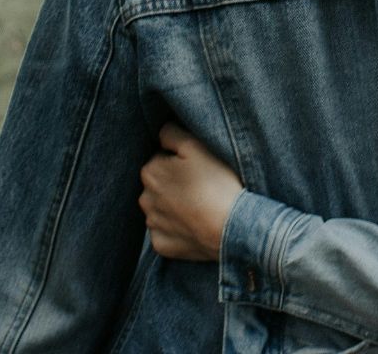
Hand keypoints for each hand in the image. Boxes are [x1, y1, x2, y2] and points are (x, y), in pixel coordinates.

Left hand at [139, 123, 243, 261]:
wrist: (232, 227)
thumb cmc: (216, 182)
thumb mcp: (196, 145)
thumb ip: (172, 133)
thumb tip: (162, 134)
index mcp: (150, 171)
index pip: (163, 159)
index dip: (182, 161)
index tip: (199, 168)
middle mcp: (145, 198)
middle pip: (161, 184)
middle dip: (176, 183)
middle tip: (202, 186)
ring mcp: (153, 224)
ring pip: (162, 209)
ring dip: (176, 206)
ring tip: (201, 206)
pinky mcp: (162, 245)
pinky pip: (166, 233)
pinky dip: (178, 229)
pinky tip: (196, 225)